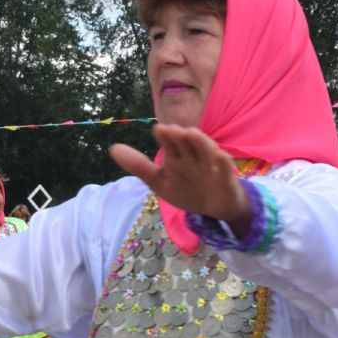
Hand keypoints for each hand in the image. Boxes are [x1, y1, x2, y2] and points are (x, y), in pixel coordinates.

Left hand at [110, 126, 249, 229]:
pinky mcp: (225, 176)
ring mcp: (210, 165)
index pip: (170, 143)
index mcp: (177, 156)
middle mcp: (193, 156)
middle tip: (172, 130)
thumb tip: (113, 148)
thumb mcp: (159, 181)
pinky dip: (222, 161)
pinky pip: (224, 167)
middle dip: (180, 137)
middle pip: (187, 143)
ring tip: (192, 133)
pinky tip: (219, 155)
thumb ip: (138, 166)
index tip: (159, 129)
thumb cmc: (188, 191)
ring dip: (200, 142)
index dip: (165, 136)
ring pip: (205, 150)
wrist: (215, 208)